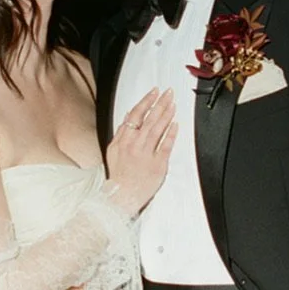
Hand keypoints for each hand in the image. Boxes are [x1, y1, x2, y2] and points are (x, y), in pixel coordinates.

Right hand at [106, 88, 177, 216]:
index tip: (154, 92)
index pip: (135, 114)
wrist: (121, 196)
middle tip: (168, 93)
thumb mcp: (113, 151)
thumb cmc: (118, 175)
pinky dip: (171, 134)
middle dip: (160, 103)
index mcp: (123, 140)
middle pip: (149, 119)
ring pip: (158, 129)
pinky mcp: (158, 165)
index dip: (146, 101)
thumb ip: (121, 133)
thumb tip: (128, 117)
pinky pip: (166, 146)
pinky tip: (175, 124)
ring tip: (173, 104)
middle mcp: (134, 145)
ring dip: (166, 114)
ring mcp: (146, 154)